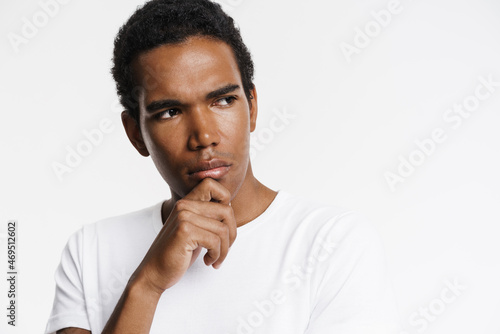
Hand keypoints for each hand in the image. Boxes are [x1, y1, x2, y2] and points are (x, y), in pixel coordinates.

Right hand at [131, 178, 236, 293]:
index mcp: (187, 202)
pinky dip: (217, 255)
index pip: (212, 184)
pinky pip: (215, 241)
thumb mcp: (195, 229)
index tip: (222, 223)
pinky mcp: (185, 231)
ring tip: (216, 259)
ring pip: (223, 229)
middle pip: (227, 210)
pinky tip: (208, 261)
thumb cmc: (179, 253)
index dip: (226, 200)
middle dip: (232, 233)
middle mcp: (184, 205)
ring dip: (224, 249)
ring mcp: (184, 216)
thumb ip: (208, 216)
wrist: (154, 272)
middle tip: (224, 249)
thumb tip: (230, 206)